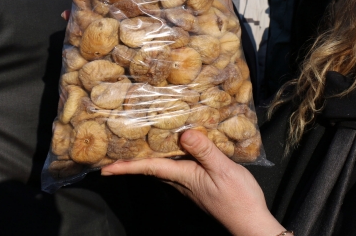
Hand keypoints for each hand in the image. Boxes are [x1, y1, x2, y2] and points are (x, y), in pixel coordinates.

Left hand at [102, 130, 285, 235]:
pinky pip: (179, 167)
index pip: (150, 168)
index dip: (127, 167)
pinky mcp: (200, 184)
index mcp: (184, 176)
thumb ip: (203, 151)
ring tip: (141, 144)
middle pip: (152, 168)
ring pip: (165, 168)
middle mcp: (182, 182)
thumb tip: (184, 133)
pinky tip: (179, 148)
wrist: (250, 222)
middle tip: (116, 149)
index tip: (104, 169)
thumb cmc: (238, 198)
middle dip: (133, 161)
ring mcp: (191, 185)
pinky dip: (171, 157)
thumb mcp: (222, 170)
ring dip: (150, 158)